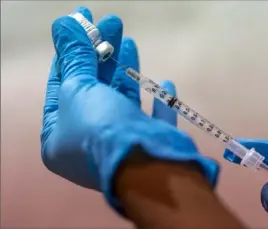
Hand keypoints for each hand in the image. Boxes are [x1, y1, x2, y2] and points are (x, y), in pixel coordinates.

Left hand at [41, 6, 218, 213]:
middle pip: (93, 88)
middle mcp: (88, 141)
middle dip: (102, 53)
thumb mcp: (79, 89)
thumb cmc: (101, 129)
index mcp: (59, 136)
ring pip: (122, 99)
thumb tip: (63, 23)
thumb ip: (75, 57)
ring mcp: (120, 142)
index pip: (61, 84)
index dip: (71, 51)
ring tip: (129, 41)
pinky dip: (160, 101)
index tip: (82, 23)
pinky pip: (153, 118)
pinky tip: (164, 83)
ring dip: (126, 70)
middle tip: (112, 23)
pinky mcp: (148, 143)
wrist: (145, 165)